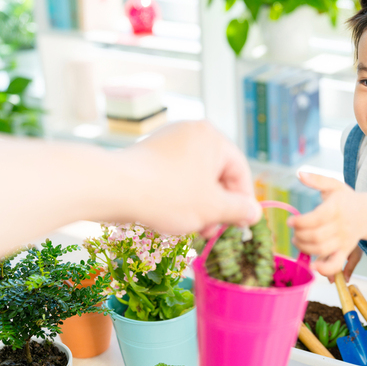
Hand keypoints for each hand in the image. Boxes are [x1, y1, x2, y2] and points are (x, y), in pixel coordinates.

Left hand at [121, 121, 261, 234]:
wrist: (111, 188)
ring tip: (190, 229)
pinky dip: (179, 197)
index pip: (239, 171)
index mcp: (212, 138)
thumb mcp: (212, 208)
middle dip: (217, 207)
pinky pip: (175, 176)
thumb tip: (255, 213)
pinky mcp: (149, 154)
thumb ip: (239, 210)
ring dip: (199, 206)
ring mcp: (167, 141)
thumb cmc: (169, 195)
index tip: (238, 225)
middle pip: (217, 174)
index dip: (243, 202)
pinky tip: (171, 218)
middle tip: (210, 232)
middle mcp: (191, 132)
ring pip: (195, 178)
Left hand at [288, 172, 364, 276]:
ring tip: (298, 241)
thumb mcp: (334, 185)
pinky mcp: (345, 251)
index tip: (290, 221)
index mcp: (336, 208)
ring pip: (321, 249)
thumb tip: (299, 173)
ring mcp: (343, 240)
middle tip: (294, 231)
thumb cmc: (348, 199)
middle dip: (299, 235)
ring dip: (304, 248)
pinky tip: (313, 266)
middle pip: (315, 236)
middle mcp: (340, 226)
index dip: (299, 222)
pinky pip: (335, 264)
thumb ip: (317, 179)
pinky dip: (324, 269)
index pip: (315, 218)